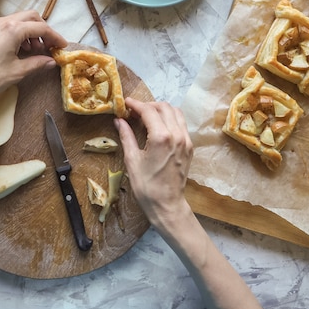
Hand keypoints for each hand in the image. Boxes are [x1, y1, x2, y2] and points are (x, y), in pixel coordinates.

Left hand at [0, 10, 66, 104]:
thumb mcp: (18, 71)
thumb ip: (37, 63)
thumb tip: (51, 61)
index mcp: (12, 30)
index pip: (41, 27)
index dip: (55, 36)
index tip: (62, 46)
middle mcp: (3, 22)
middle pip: (32, 17)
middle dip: (44, 30)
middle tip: (49, 46)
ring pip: (20, 20)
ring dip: (32, 31)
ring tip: (35, 50)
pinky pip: (10, 25)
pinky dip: (21, 33)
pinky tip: (22, 49)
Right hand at [114, 97, 193, 225]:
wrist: (167, 205)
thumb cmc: (147, 187)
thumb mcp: (132, 160)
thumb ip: (126, 136)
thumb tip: (119, 121)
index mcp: (161, 137)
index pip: (148, 111)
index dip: (136, 104)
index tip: (126, 103)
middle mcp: (177, 135)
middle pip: (164, 107)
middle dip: (148, 105)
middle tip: (134, 111)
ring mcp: (186, 140)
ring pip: (176, 112)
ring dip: (161, 110)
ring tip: (146, 117)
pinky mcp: (189, 147)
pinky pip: (181, 124)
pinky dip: (170, 119)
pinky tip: (158, 127)